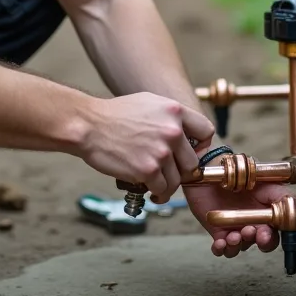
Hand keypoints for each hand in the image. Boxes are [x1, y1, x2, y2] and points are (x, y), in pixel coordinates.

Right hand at [77, 92, 213, 205]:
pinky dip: (156, 192)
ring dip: (168, 185)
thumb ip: (170, 117)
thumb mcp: (149, 103)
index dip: (200, 146)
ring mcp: (161, 151)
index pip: (206, 131)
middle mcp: (172, 130)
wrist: (88, 125)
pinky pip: (162, 188)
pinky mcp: (148, 169)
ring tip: (157, 184)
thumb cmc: (114, 114)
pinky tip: (150, 189)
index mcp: (175, 111)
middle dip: (181, 170)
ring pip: (178, 179)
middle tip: (169, 172)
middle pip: (192, 161)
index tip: (189, 153)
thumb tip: (185, 132)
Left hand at [184, 182, 291, 257]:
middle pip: (260, 243)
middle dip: (257, 242)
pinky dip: (221, 249)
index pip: (275, 235)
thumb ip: (283, 196)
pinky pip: (221, 248)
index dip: (271, 239)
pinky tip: (220, 242)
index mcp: (267, 216)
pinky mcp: (218, 231)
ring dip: (238, 245)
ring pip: (240, 247)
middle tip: (251, 232)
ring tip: (234, 236)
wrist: (216, 169)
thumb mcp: (267, 182)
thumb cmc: (243, 176)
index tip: (265, 235)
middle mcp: (253, 225)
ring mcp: (235, 229)